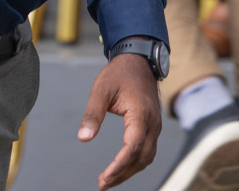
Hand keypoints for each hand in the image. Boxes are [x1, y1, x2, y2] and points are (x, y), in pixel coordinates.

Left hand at [78, 53, 161, 190]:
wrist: (138, 61)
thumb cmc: (119, 74)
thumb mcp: (101, 90)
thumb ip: (92, 114)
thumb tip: (83, 138)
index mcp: (140, 115)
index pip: (132, 147)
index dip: (119, 166)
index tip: (104, 178)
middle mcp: (152, 124)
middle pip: (141, 158)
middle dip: (122, 174)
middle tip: (102, 184)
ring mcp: (155, 126)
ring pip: (147, 157)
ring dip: (129, 171)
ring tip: (109, 180)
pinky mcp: (153, 127)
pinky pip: (148, 150)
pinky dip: (136, 162)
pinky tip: (122, 167)